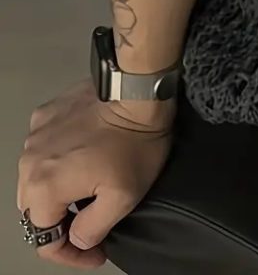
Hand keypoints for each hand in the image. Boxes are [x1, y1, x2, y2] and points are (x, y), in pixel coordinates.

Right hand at [17, 80, 174, 267]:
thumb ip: (92, 228)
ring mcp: (35, 134)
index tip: (96, 252)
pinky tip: (80, 157)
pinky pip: (42, 148)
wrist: (139, 90)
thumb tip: (77, 239)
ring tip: (83, 193)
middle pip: (34, 210)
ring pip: (34, 178)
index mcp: (44, 187)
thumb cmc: (134, 142)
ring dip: (55, 191)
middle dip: (60, 224)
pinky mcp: (46, 113)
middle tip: (89, 226)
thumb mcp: (122, 197)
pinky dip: (56, 160)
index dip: (71, 255)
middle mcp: (29, 161)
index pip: (45, 240)